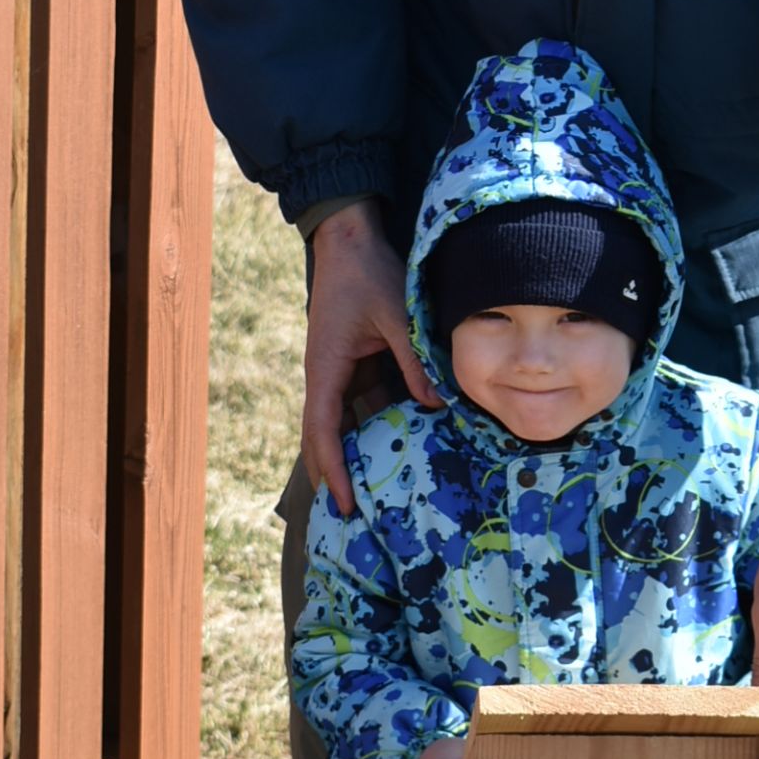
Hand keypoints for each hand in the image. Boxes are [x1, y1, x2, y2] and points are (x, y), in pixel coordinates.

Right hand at [303, 203, 438, 513]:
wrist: (350, 239)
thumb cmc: (368, 273)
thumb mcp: (396, 314)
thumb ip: (414, 358)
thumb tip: (438, 404)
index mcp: (326, 368)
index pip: (321, 430)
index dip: (330, 469)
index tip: (342, 503)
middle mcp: (327, 377)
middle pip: (325, 438)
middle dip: (334, 476)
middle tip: (354, 518)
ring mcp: (339, 374)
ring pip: (343, 426)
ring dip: (354, 457)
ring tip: (376, 496)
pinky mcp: (354, 367)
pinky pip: (361, 406)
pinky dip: (374, 429)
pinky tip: (397, 448)